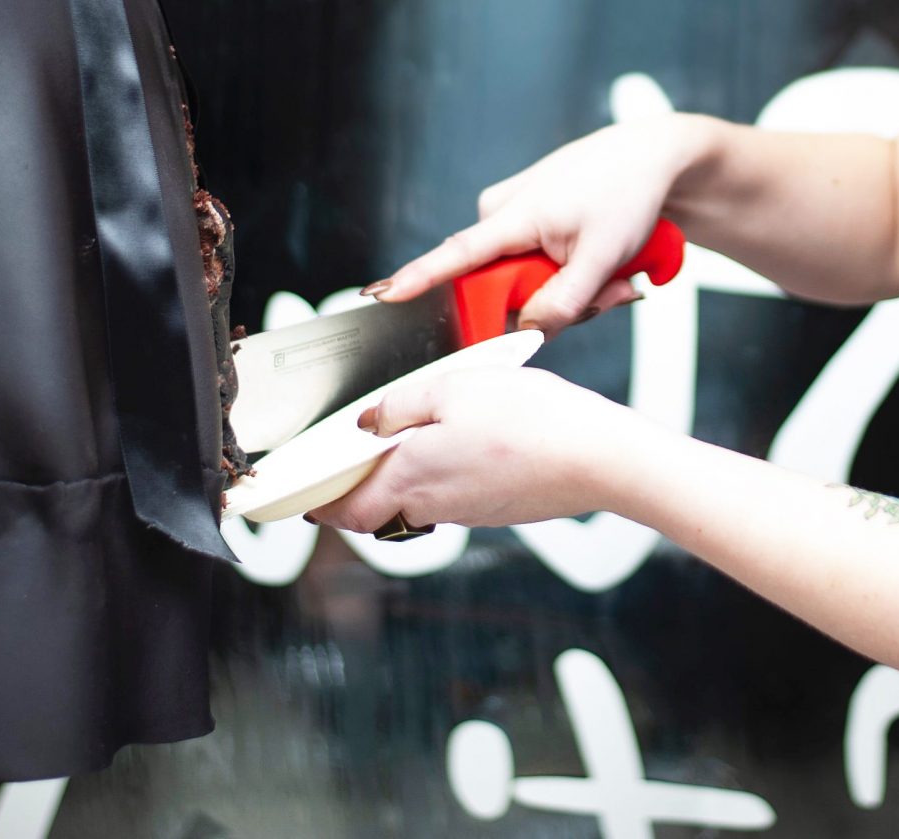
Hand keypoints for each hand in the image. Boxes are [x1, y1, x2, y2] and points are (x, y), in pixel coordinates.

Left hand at [307, 366, 641, 534]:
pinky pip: (454, 497)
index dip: (319, 507)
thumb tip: (368, 424)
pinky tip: (461, 444)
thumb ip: (402, 406)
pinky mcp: (498, 508)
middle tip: (342, 472)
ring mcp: (470, 511)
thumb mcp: (454, 388)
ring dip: (400, 482)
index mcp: (413, 475)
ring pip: (416, 503)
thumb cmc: (531, 419)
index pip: (347, 509)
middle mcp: (436, 503)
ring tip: (404, 443)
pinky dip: (441, 477)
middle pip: (378, 511)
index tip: (299, 503)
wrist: (599, 459)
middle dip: (354, 496)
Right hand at [370, 116, 703, 333]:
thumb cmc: (628, 194)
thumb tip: (525, 333)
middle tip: (612, 292)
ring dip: (570, 289)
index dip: (416, 280)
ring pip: (525, 281)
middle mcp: (500, 212)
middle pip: (502, 287)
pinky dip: (570, 273)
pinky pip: (536, 265)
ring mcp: (512, 214)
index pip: (454, 256)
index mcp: (511, 216)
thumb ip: (563, 304)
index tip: (381, 296)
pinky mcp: (527, 218)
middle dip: (554, 301)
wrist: (652, 158)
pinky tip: (604, 262)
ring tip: (617, 273)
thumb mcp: (603, 259)